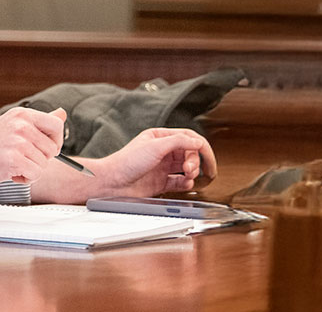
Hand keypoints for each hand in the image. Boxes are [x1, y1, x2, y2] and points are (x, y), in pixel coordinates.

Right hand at [0, 107, 64, 191]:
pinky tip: (10, 173)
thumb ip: (38, 122)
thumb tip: (62, 113)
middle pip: (53, 148)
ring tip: (11, 164)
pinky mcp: (14, 158)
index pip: (56, 124)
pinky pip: (36, 174)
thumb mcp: (12, 128)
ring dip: (31, 170)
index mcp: (21, 114)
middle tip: (19, 158)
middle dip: (41, 158)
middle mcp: (20, 124)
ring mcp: (17, 140)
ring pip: (44, 163)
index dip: (56, 141)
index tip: (44, 148)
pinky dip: (25, 179)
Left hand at [84, 127, 217, 198]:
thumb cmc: (126, 162)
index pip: (188, 138)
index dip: (201, 147)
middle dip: (194, 161)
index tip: (209, 158)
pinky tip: (185, 184)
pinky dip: (186, 183)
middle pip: (190, 154)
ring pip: (187, 168)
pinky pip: (180, 182)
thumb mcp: (155, 146)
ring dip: (192, 172)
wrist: (112, 182)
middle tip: (190, 169)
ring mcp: (162, 167)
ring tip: (188, 176)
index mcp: (160, 138)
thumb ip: (179, 142)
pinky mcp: (161, 182)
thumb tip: (198, 142)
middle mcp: (162, 151)